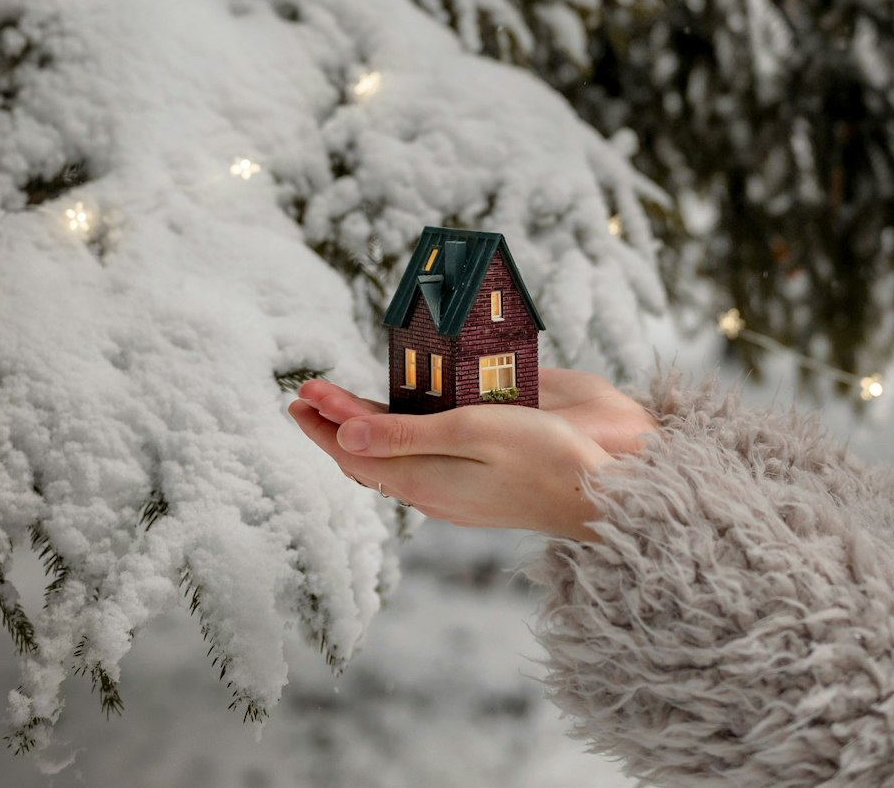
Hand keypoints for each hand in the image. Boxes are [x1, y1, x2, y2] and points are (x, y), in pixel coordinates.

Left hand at [288, 370, 657, 541]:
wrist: (597, 498)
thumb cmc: (544, 456)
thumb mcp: (472, 432)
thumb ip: (407, 433)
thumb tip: (344, 434)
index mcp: (423, 480)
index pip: (354, 452)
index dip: (324, 422)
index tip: (297, 395)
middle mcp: (429, 493)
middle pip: (366, 459)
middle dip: (334, 425)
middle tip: (306, 396)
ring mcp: (450, 496)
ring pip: (390, 464)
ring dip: (362, 432)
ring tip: (340, 406)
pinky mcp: (471, 491)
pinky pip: (416, 466)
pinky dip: (395, 441)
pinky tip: (399, 426)